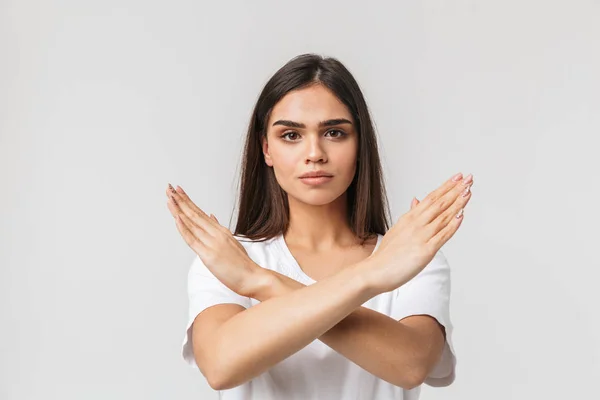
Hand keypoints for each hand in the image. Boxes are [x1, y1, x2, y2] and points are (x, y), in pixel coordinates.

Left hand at [165, 184, 263, 296]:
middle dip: (181, 200)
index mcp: (221, 231)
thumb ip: (220, 229)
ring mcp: (213, 243)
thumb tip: (211, 216)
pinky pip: (193, 240)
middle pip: (194, 214)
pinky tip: (177, 218)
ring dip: (179, 210)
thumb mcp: (232, 242)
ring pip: (192, 223)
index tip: (179, 191)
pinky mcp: (209, 255)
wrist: (253, 277)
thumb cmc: (243, 265)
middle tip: (170, 188)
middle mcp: (217, 234)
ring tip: (170, 197)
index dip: (188, 202)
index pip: (200, 213)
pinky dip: (184, 228)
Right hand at [365, 172, 472, 292]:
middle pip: (439, 203)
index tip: (458, 177)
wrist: (375, 271)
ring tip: (468, 191)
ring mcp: (420, 236)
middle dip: (455, 189)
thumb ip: (410, 214)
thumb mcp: (397, 229)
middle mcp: (415, 224)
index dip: (446, 187)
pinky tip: (461, 215)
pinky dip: (453, 224)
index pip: (431, 198)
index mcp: (409, 218)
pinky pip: (442, 235)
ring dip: (458, 203)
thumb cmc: (386, 255)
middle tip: (469, 178)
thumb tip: (416, 200)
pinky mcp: (425, 251)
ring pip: (443, 216)